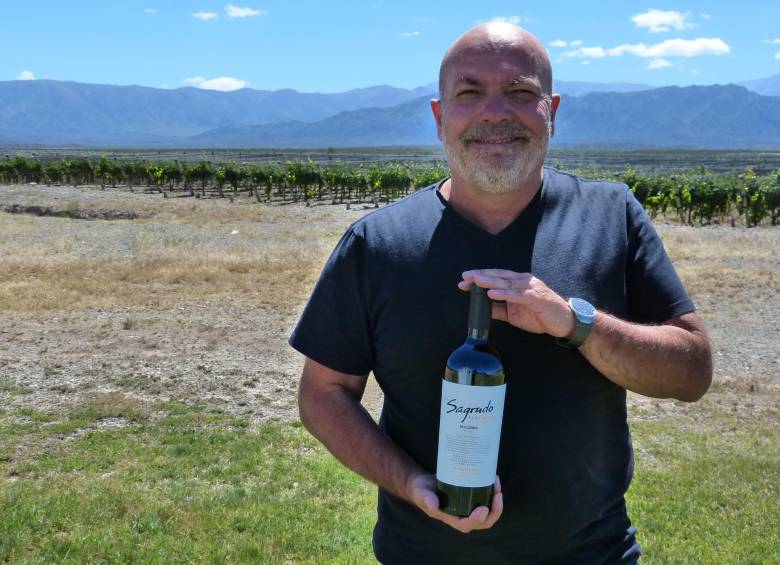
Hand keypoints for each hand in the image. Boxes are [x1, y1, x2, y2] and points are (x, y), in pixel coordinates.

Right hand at [407, 473, 502, 532]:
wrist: (423, 484)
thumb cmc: (422, 491)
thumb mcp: (421, 493)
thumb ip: (426, 498)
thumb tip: (434, 505)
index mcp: (451, 519)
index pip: (467, 524)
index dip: (477, 519)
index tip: (483, 508)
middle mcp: (462, 516)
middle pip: (484, 522)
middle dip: (494, 510)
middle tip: (497, 493)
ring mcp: (468, 508)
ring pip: (489, 511)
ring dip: (496, 499)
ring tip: (495, 481)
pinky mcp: (472, 499)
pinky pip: (486, 499)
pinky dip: (492, 490)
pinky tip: (492, 477)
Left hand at [459, 269, 573, 337]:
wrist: (563, 322)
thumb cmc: (540, 315)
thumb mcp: (514, 314)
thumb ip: (499, 310)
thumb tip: (482, 309)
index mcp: (517, 283)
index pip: (496, 278)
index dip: (480, 278)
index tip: (464, 281)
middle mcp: (523, 281)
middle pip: (499, 276)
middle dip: (481, 276)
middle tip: (465, 276)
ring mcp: (530, 288)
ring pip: (506, 283)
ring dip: (490, 281)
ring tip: (476, 281)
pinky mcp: (536, 297)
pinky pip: (517, 294)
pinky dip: (504, 293)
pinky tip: (492, 293)